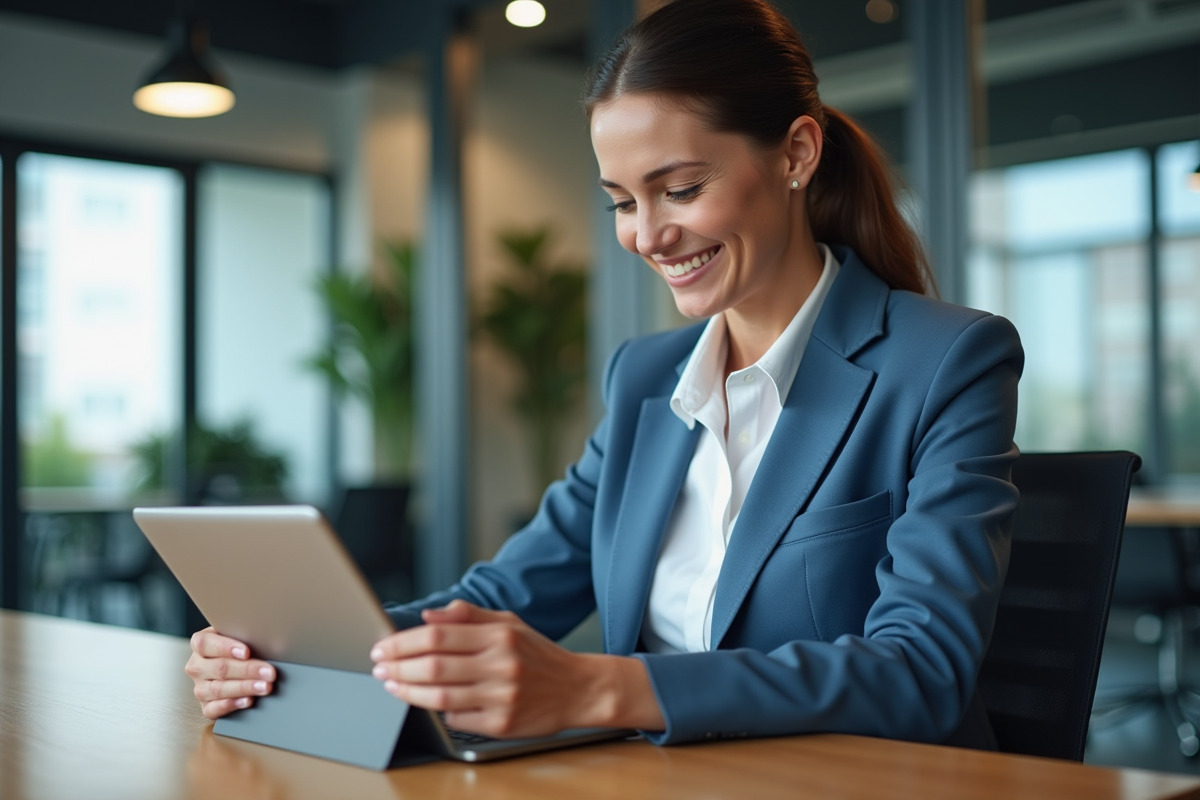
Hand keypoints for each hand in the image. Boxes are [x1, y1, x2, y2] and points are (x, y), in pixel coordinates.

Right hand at [185, 627, 275, 719]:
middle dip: (247, 670)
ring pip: (218, 689)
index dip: (225, 647)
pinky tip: (248, 700)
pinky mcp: (205, 706)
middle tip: (269, 672)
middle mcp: (196, 666)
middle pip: (219, 668)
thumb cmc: (239, 646)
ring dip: (245, 688)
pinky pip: (214, 709)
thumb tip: (268, 640)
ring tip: (265, 687)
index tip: (247, 652)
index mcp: (199, 644)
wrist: (233, 664)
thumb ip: (246, 635)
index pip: (205, 644)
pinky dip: (232, 705)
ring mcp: (199, 688)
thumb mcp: (239, 635)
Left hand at [369, 600, 664, 737]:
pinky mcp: (503, 723)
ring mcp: (502, 696)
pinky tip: (425, 703)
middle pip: (433, 667)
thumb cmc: (538, 654)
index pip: (438, 636)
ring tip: (391, 685)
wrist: (578, 689)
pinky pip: (456, 718)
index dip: (403, 642)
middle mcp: (501, 665)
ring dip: (407, 692)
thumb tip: (429, 615)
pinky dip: (436, 711)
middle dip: (397, 667)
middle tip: (378, 667)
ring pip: (439, 696)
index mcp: (500, 636)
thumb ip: (468, 615)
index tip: (383, 646)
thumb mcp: (509, 623)